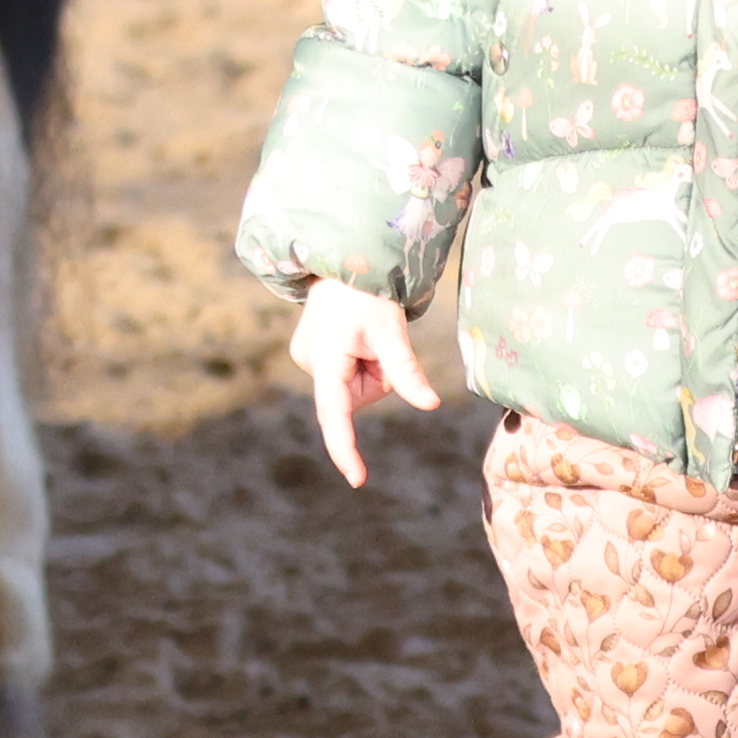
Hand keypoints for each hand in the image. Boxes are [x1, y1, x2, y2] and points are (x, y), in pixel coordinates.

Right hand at [294, 278, 444, 483]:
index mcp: (325, 359)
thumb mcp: (392, 330)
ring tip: (366, 334)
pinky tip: (355, 336)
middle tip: (379, 341)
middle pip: (356, 398)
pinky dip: (359, 363)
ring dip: (368, 369)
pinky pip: (346, 376)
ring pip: (353, 388)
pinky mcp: (312, 355)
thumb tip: (430, 404)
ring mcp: (307, 359)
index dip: (346, 449)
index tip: (358, 479)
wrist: (343, 259)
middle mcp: (309, 363)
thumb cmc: (368, 291)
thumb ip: (406, 370)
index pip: (335, 415)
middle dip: (376, 378)